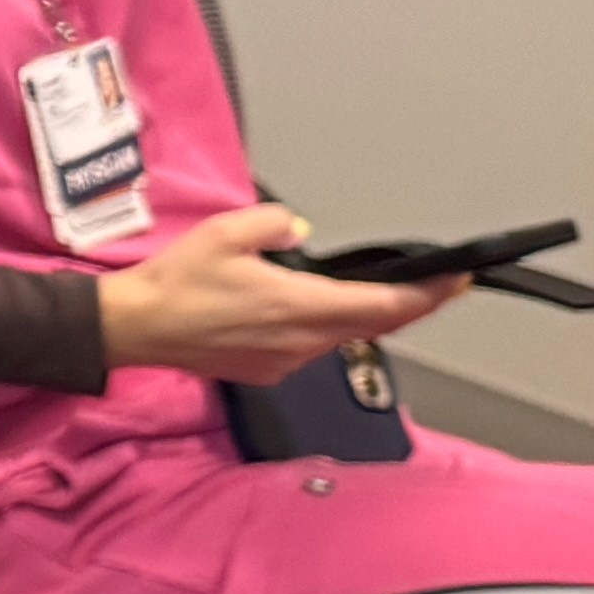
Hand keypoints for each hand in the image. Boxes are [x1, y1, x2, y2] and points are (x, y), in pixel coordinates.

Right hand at [100, 201, 461, 384]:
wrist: (135, 328)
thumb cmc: (177, 281)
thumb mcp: (226, 231)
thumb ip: (275, 224)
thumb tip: (299, 231)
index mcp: (300, 306)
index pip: (384, 306)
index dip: (428, 296)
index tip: (457, 282)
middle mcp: (302, 341)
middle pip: (373, 326)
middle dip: (410, 306)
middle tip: (439, 286)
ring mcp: (286, 361)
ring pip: (342, 338)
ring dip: (364, 317)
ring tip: (375, 294)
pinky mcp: (267, 370)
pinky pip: (310, 348)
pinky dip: (323, 329)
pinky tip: (308, 312)